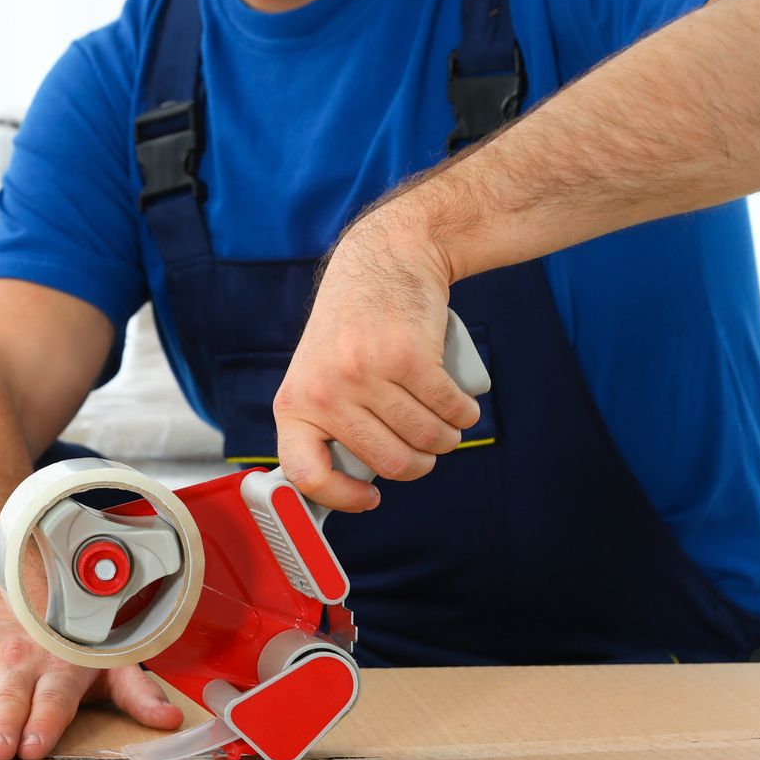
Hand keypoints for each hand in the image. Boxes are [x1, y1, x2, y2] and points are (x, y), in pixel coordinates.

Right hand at [0, 572, 182, 759]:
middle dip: (3, 726)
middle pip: (9, 699)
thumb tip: (170, 719)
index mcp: (59, 666)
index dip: (44, 722)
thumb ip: (136, 693)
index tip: (36, 746)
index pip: (52, 698)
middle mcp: (17, 660)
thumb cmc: (59, 639)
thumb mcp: (103, 660)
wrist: (2, 589)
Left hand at [273, 210, 480, 512]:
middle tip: (425, 450)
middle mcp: (325, 392)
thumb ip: (325, 423)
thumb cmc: (353, 330)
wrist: (385, 261)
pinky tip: (462, 407)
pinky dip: (464, 413)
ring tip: (446, 425)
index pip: (306, 473)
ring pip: (425, 439)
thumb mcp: (318, 375)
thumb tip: (342, 486)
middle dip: (419, 465)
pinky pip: (449, 408)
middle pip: (388, 464)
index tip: (370, 498)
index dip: (341, 497)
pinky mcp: (409, 357)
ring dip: (447, 440)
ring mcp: (366, 374)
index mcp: (294, 404)